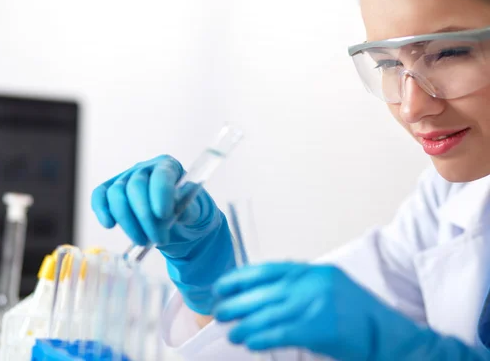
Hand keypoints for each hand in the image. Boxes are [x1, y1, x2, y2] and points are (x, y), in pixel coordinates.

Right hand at [91, 154, 235, 313]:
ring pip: (117, 193)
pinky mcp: (112, 192)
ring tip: (142, 240)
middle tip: (159, 239)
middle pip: (136, 186)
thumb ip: (189, 209)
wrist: (177, 221)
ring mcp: (126, 178)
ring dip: (127, 221)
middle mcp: (145, 168)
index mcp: (169, 167)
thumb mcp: (195, 212)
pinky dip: (102, 210)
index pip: (161, 175)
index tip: (165, 216)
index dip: (161, 194)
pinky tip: (110, 225)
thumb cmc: (187, 212)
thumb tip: (179, 211)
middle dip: (145, 216)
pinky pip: (100, 195)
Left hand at [212, 262, 489, 360]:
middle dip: (236, 301)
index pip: (268, 269)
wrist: (391, 336)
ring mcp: (316, 305)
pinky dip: (260, 337)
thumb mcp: (329, 288)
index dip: (241, 277)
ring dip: (244, 323)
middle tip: (219, 310)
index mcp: (314, 271)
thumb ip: (300, 287)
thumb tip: (263, 296)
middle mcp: (313, 284)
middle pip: (263, 291)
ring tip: (231, 331)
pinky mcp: (319, 328)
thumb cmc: (359, 315)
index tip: (222, 285)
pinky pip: (279, 332)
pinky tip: (249, 341)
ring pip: (267, 312)